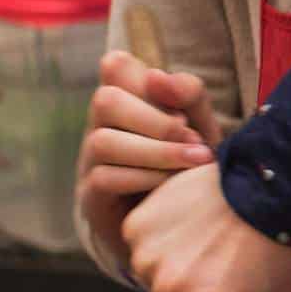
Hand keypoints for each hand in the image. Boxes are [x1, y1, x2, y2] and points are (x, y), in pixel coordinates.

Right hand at [77, 54, 221, 275]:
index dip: (143, 75)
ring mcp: (89, 160)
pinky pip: (105, 178)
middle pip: (105, 100)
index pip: (115, 65)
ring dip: (156, 151)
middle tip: (193, 139)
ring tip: (195, 163)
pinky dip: (144, 178)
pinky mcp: (90, 196)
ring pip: (104, 141)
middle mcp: (100, 124)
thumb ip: (188, 95)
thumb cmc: (190, 165)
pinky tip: (171, 188)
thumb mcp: (200, 126)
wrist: (181, 226)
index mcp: (125, 98)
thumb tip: (156, 76)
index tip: (180, 104)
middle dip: (155, 119)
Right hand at [118, 161, 290, 291]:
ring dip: (173, 280)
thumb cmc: (277, 246)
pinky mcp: (138, 226)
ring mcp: (149, 256)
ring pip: (154, 289)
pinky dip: (162, 247)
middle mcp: (170, 289)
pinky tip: (192, 228)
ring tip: (209, 250)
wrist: (269, 180)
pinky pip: (143, 253)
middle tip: (217, 289)